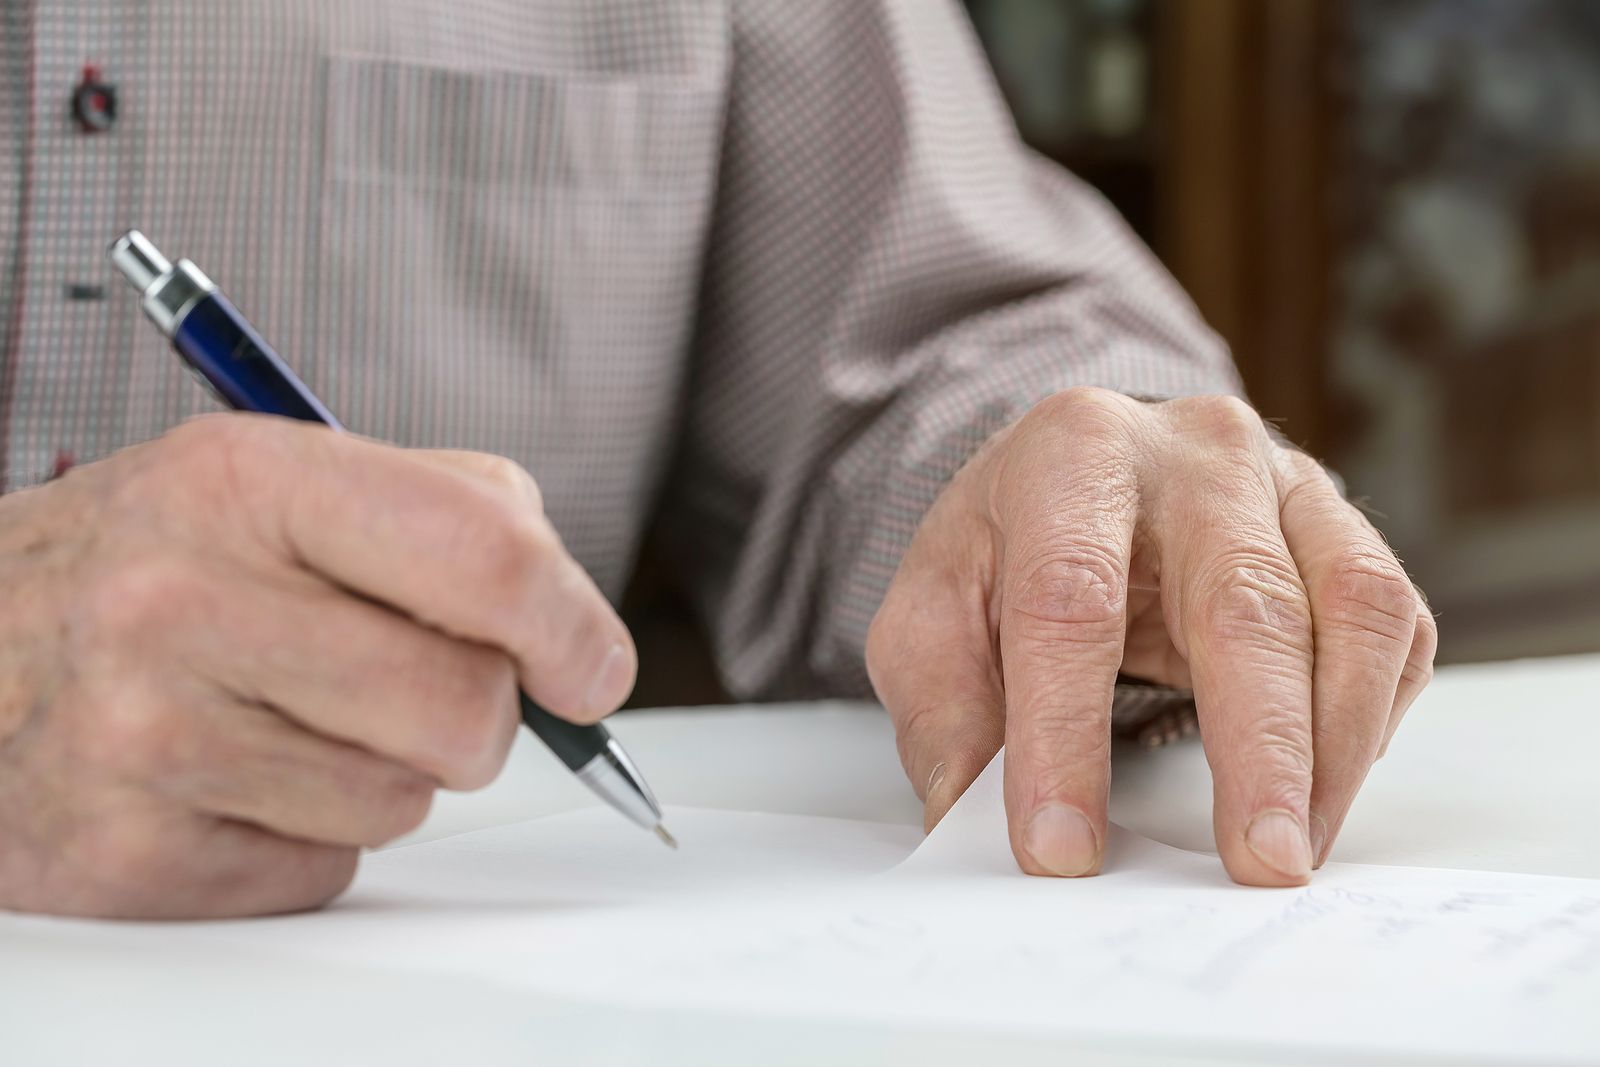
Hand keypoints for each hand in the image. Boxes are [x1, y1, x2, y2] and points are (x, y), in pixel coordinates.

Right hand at [0, 415, 634, 917]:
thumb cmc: (147, 563)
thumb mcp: (272, 479)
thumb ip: (445, 516)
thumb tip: (577, 631)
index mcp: (244, 482)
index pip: (484, 553)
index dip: (572, 623)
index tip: (592, 666)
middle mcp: (181, 603)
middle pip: (467, 708)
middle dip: (477, 714)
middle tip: (415, 686)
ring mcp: (146, 737)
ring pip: (405, 802)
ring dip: (382, 773)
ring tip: (284, 715)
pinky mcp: (129, 856)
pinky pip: (328, 869)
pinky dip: (308, 833)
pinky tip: (232, 775)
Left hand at [866, 389, 1435, 885]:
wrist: (1083, 473)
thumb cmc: (1009, 547)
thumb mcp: (932, 611)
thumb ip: (944, 713)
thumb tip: (971, 823)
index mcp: (1074, 453)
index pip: (1071, 600)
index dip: (1064, 734)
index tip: (1063, 847)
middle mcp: (1197, 452)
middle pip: (1244, 601)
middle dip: (1259, 747)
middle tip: (1257, 861)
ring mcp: (1289, 484)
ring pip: (1354, 610)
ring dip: (1335, 747)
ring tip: (1293, 846)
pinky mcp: (1347, 531)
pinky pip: (1395, 628)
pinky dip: (1371, 719)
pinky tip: (1323, 782)